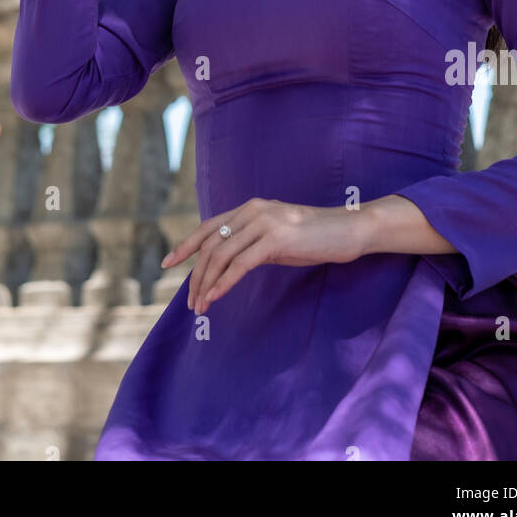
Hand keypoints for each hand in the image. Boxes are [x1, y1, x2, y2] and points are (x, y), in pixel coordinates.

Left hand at [161, 196, 371, 315]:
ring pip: (221, 255)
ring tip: (200, 307)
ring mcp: (264, 223)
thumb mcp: (277, 237)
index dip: (185, 245)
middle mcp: (252, 210)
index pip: (208, 227)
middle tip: (189, 302)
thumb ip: (252, 243)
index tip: (168, 263)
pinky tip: (215, 297)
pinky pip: (241, 264)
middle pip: (210, 244)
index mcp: (249, 209)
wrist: (349, 230)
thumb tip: (228, 265)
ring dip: (206, 283)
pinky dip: (224, 282)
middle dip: (195, 275)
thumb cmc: (315, 237)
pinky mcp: (276, 240)